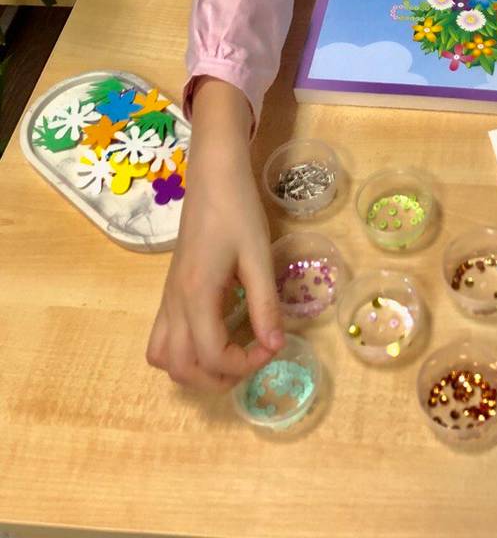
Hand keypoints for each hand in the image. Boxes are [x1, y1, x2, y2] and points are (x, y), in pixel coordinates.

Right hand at [146, 78, 283, 391]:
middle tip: (251, 357)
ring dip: (195, 369)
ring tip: (230, 352)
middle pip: (180, 369)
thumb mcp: (258, 256)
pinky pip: (163, 336)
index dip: (244, 364)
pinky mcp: (170, 290)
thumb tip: (276, 346)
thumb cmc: (238, 210)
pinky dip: (184, 350)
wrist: (213, 176)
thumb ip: (265, 304)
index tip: (272, 346)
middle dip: (217, 377)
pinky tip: (216, 331)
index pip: (211, 356)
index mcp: (197, 294)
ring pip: (163, 357)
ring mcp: (168, 297)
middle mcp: (175, 302)